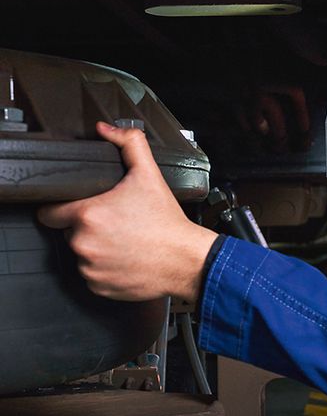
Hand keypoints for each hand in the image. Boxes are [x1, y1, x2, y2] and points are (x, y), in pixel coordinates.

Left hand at [37, 122, 217, 302]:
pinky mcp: (99, 286)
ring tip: (124, 242)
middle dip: (88, 228)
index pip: (50, 212)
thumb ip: (128, 144)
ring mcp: (91, 267)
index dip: (64, 207)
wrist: (187, 260)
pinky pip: (92, 276)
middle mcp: (84, 243)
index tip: (82, 208)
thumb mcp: (150, 175)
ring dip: (97, 249)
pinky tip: (126, 259)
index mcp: (89, 214)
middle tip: (117, 224)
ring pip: (82, 255)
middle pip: (70, 232)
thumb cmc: (168, 223)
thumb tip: (107, 130)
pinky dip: (105, 269)